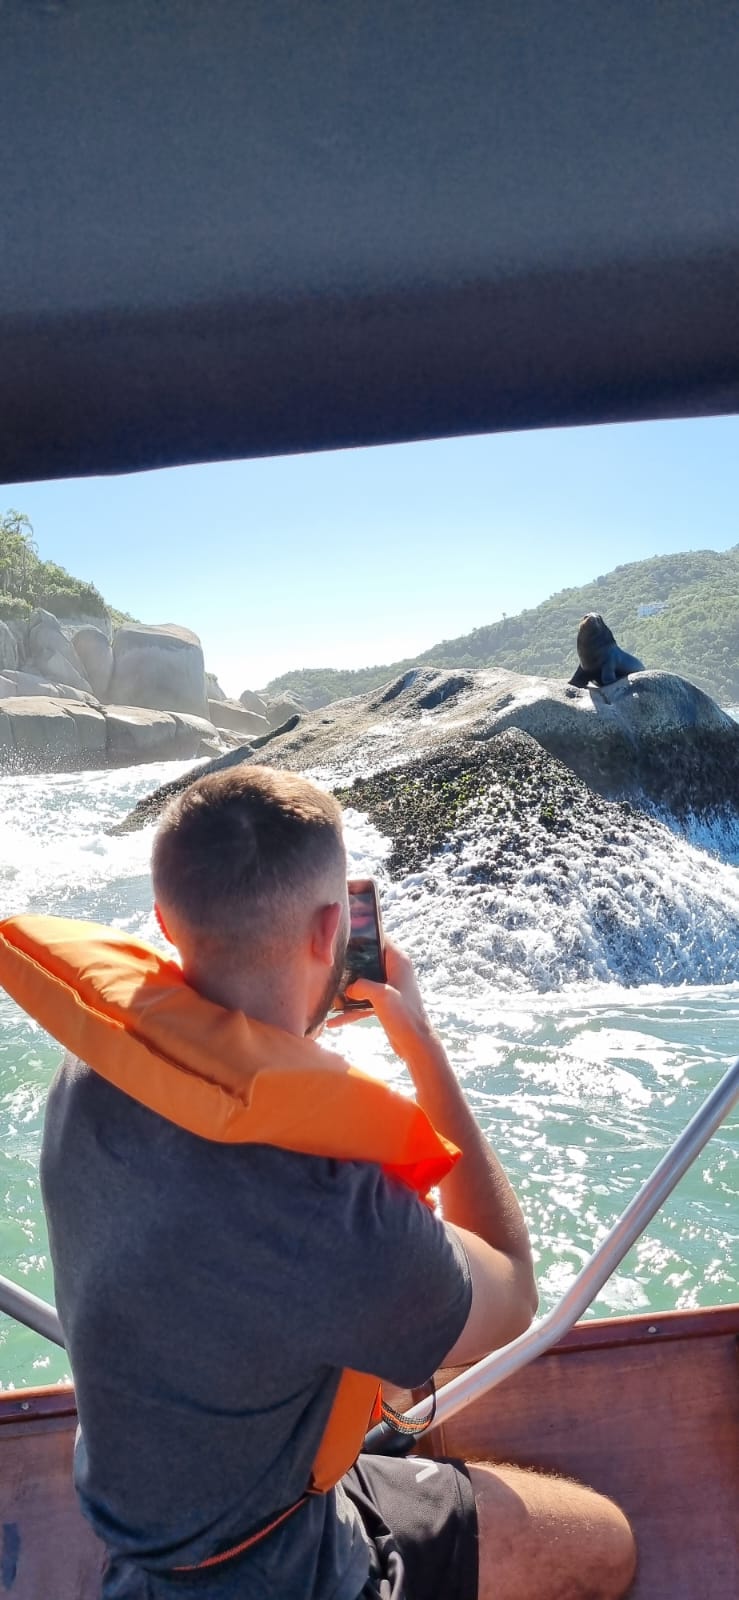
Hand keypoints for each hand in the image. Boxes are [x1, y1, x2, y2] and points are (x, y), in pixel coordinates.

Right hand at [327, 938, 434, 1063]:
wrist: (416, 1045)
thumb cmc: (404, 1017)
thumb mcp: (381, 995)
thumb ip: (361, 985)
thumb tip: (348, 989)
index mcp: (398, 962)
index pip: (379, 939)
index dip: (362, 937)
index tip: (341, 939)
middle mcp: (393, 971)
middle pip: (366, 962)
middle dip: (348, 967)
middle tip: (329, 968)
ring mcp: (388, 988)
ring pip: (362, 983)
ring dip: (347, 991)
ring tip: (328, 997)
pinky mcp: (384, 1004)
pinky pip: (363, 1002)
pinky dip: (350, 1010)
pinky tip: (333, 1022)